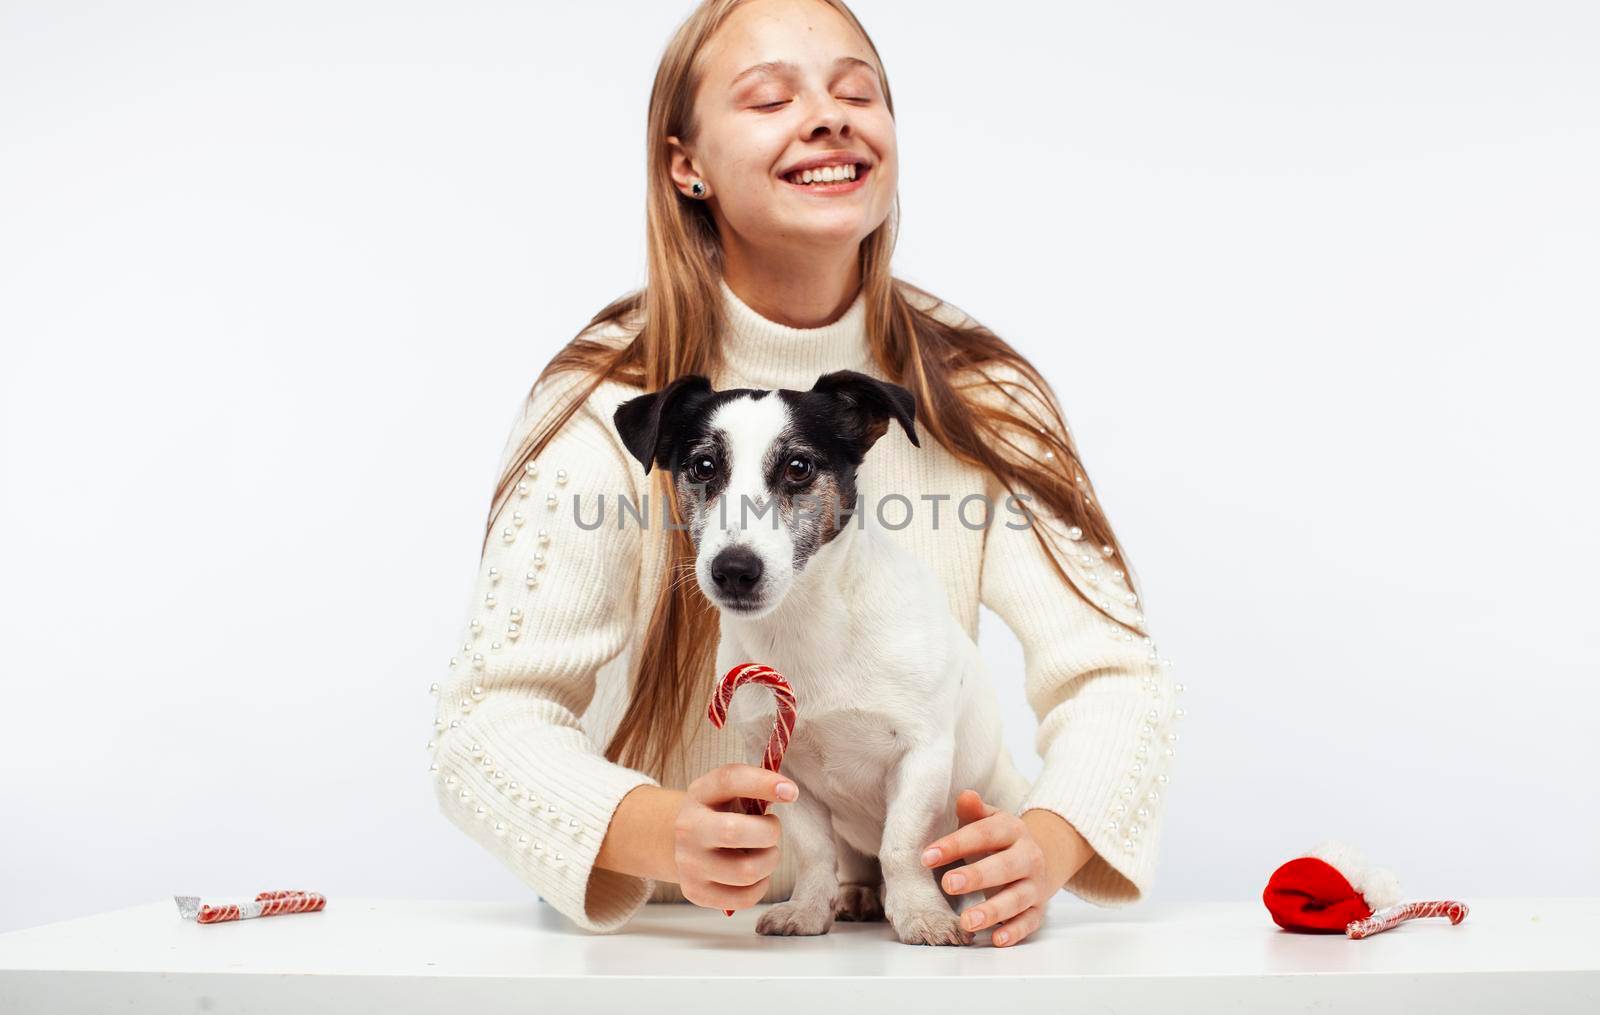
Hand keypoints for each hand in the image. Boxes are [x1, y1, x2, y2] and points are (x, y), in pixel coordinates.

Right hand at [674, 763, 797, 911]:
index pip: (729, 780)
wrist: (684, 842)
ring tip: (765, 852)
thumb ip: (756, 786)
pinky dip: (760, 886)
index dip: (763, 783)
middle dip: (768, 832)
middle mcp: (688, 827)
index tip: (792, 792)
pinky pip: (744, 898)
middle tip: (771, 829)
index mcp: (700, 793)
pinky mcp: (696, 892)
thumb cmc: (720, 812)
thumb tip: (788, 792)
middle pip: (735, 832)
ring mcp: (689, 863)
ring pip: (746, 871)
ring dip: (768, 861)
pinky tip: (756, 873)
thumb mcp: (729, 790)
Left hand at [919, 789, 1059, 946]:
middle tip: (949, 884)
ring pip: (1017, 899)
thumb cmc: (1002, 839)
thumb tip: (965, 795)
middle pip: (1005, 867)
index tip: (927, 856)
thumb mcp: (990, 820)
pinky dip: (1014, 932)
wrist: (1044, 856)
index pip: (984, 834)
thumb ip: (974, 811)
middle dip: (977, 876)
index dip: (956, 844)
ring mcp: (1035, 885)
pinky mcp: (1038, 909)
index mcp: (1013, 830)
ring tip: (966, 921)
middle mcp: (1028, 857)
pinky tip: (996, 939)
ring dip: (993, 911)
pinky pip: (1029, 922)